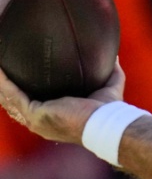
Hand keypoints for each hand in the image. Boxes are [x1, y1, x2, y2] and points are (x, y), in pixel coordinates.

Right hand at [0, 61, 124, 143]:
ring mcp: (35, 120)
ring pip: (9, 98)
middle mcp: (40, 122)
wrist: (107, 123)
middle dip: (4, 86)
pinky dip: (4, 81)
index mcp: (52, 119)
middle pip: (13, 103)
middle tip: (1, 68)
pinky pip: (13, 94)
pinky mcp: (34, 114)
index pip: (29, 106)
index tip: (14, 76)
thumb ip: (111, 73)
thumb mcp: (108, 88)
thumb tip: (114, 56)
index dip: (19, 92)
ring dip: (1, 82)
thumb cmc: (109, 111)